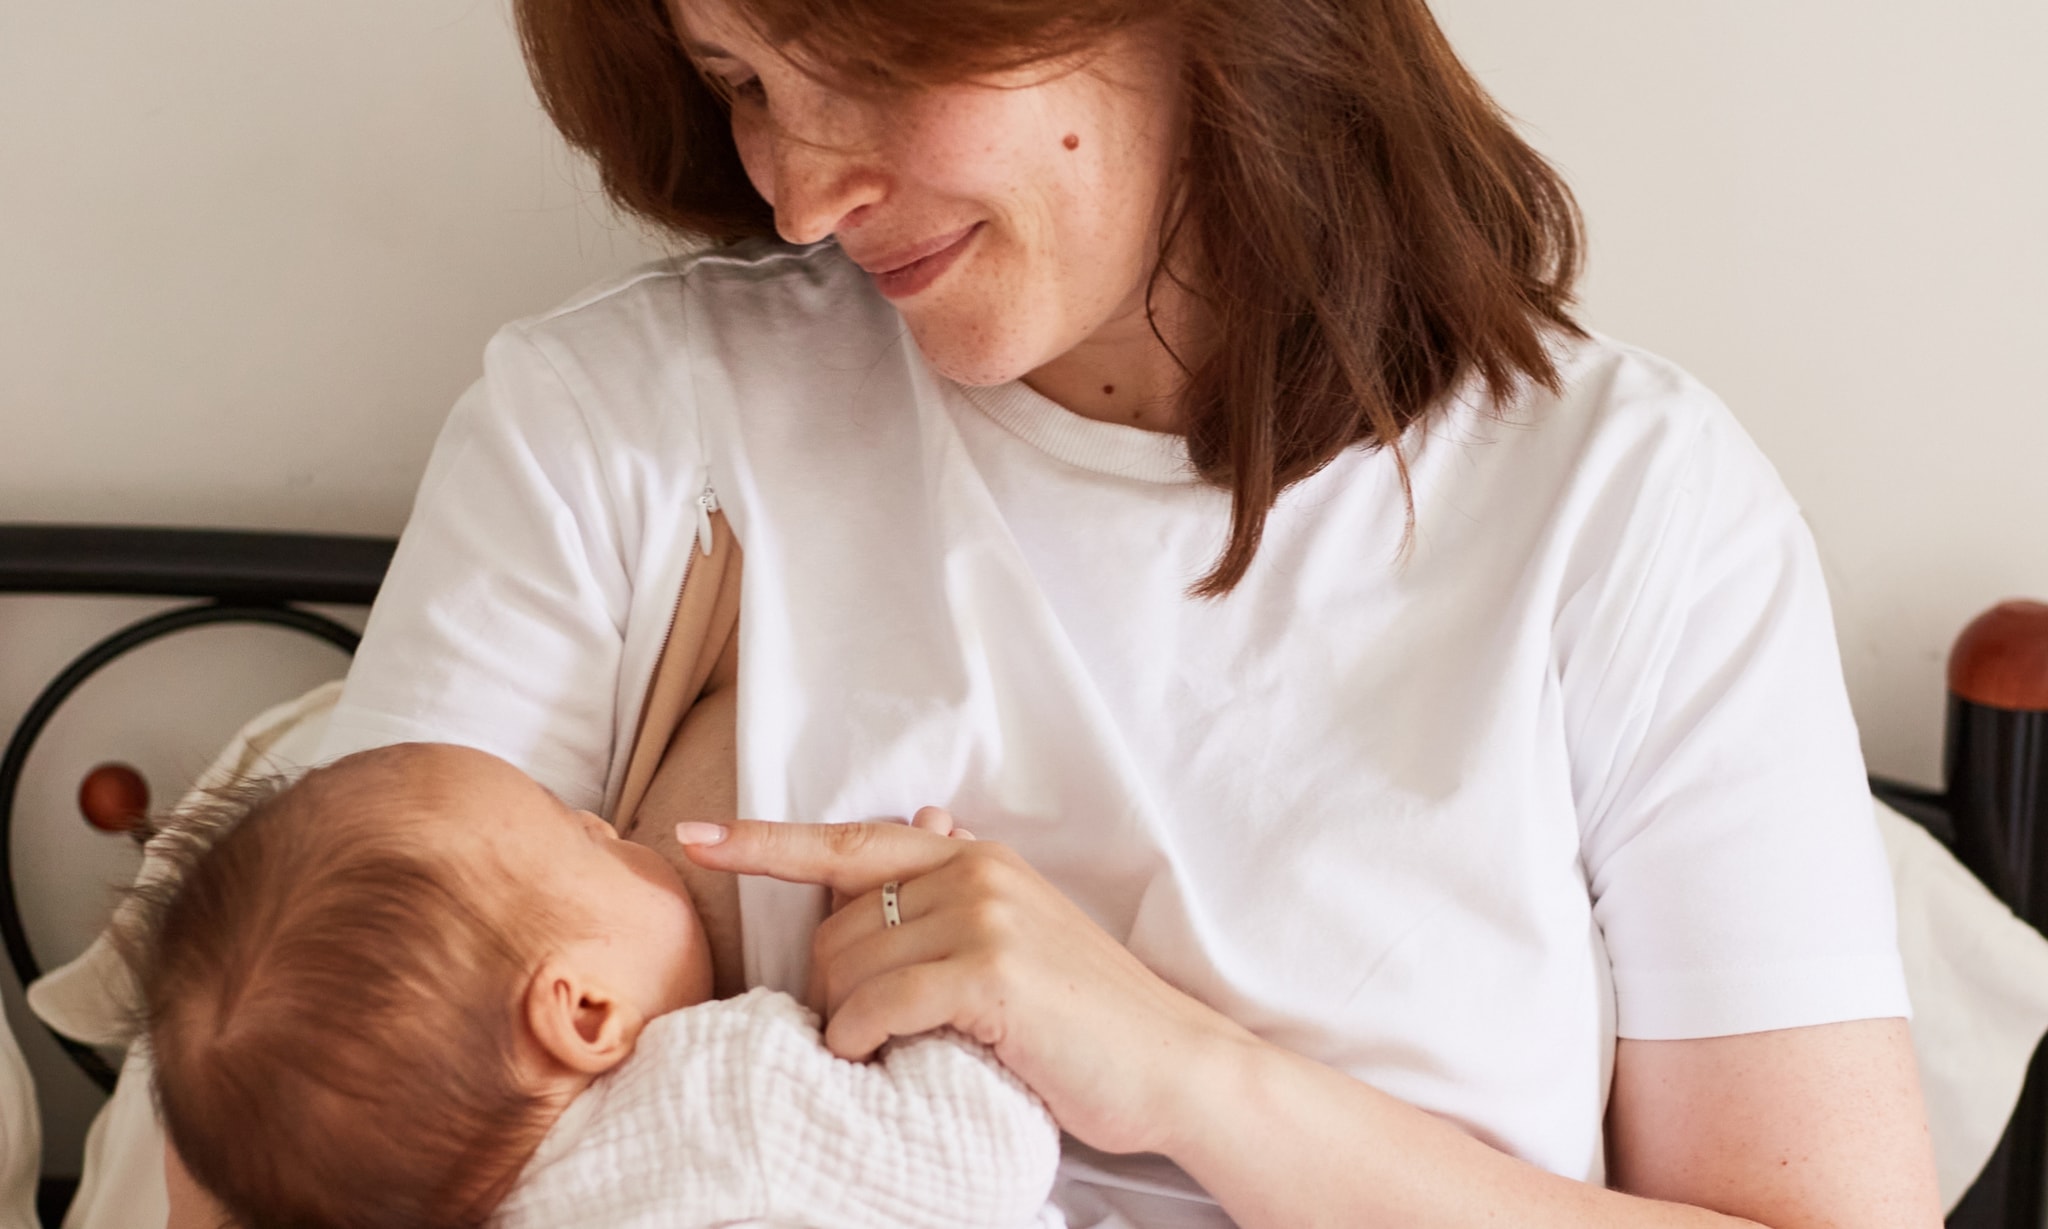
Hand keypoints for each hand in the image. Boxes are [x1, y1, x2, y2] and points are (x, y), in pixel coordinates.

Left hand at [677, 812, 1255, 1154]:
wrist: (1173, 1066)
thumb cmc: (1090, 1016)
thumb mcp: (1027, 930)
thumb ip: (965, 882)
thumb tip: (925, 820)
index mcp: (976, 858)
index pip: (850, 841)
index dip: (766, 843)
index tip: (696, 840)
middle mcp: (975, 871)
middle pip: (837, 926)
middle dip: (831, 988)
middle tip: (868, 1036)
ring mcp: (985, 916)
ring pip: (850, 966)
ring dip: (847, 1022)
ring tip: (887, 1054)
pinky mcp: (990, 971)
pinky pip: (880, 1004)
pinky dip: (864, 1038)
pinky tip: (881, 1059)